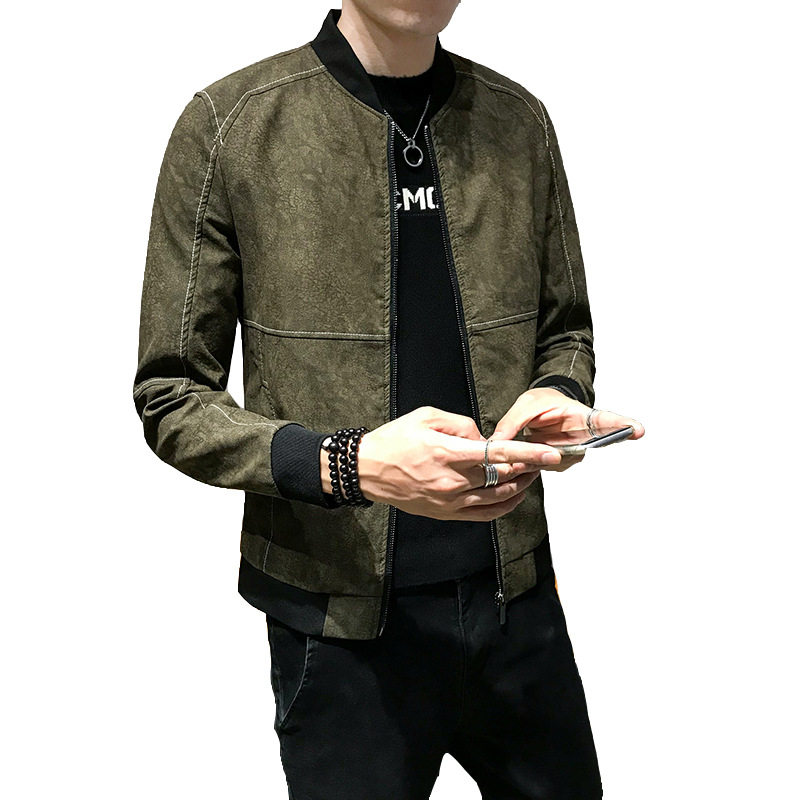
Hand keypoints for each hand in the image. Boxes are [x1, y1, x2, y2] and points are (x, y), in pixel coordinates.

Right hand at [335, 406, 563, 521]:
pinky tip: (513, 496)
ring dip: (519, 486)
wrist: (366, 470)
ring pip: (497, 497)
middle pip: (502, 476)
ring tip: (531, 474)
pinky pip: (483, 514)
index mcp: (448, 452)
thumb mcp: (426, 416)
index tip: (550, 454)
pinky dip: (503, 506)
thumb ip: (461, 423)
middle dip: (527, 466)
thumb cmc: (394, 439)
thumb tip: (482, 437)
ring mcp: (450, 501)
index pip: (498, 453)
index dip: (528, 454)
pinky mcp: (445, 513)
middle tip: (542, 458)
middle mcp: (452, 480)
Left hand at [490, 387, 644, 472]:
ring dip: (539, 459)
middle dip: (577, 450)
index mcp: (583, 416)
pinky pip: (544, 467)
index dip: (622, 426)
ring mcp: (571, 453)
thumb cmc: (541, 402)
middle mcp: (583, 438)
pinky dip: (529, 463)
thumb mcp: (525, 405)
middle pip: (589, 448)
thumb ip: (513, 422)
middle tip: (573, 449)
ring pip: (557, 462)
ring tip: (524, 442)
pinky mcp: (557, 463)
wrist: (539, 410)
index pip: (606, 421)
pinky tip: (520, 455)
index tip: (638, 429)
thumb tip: (496, 443)